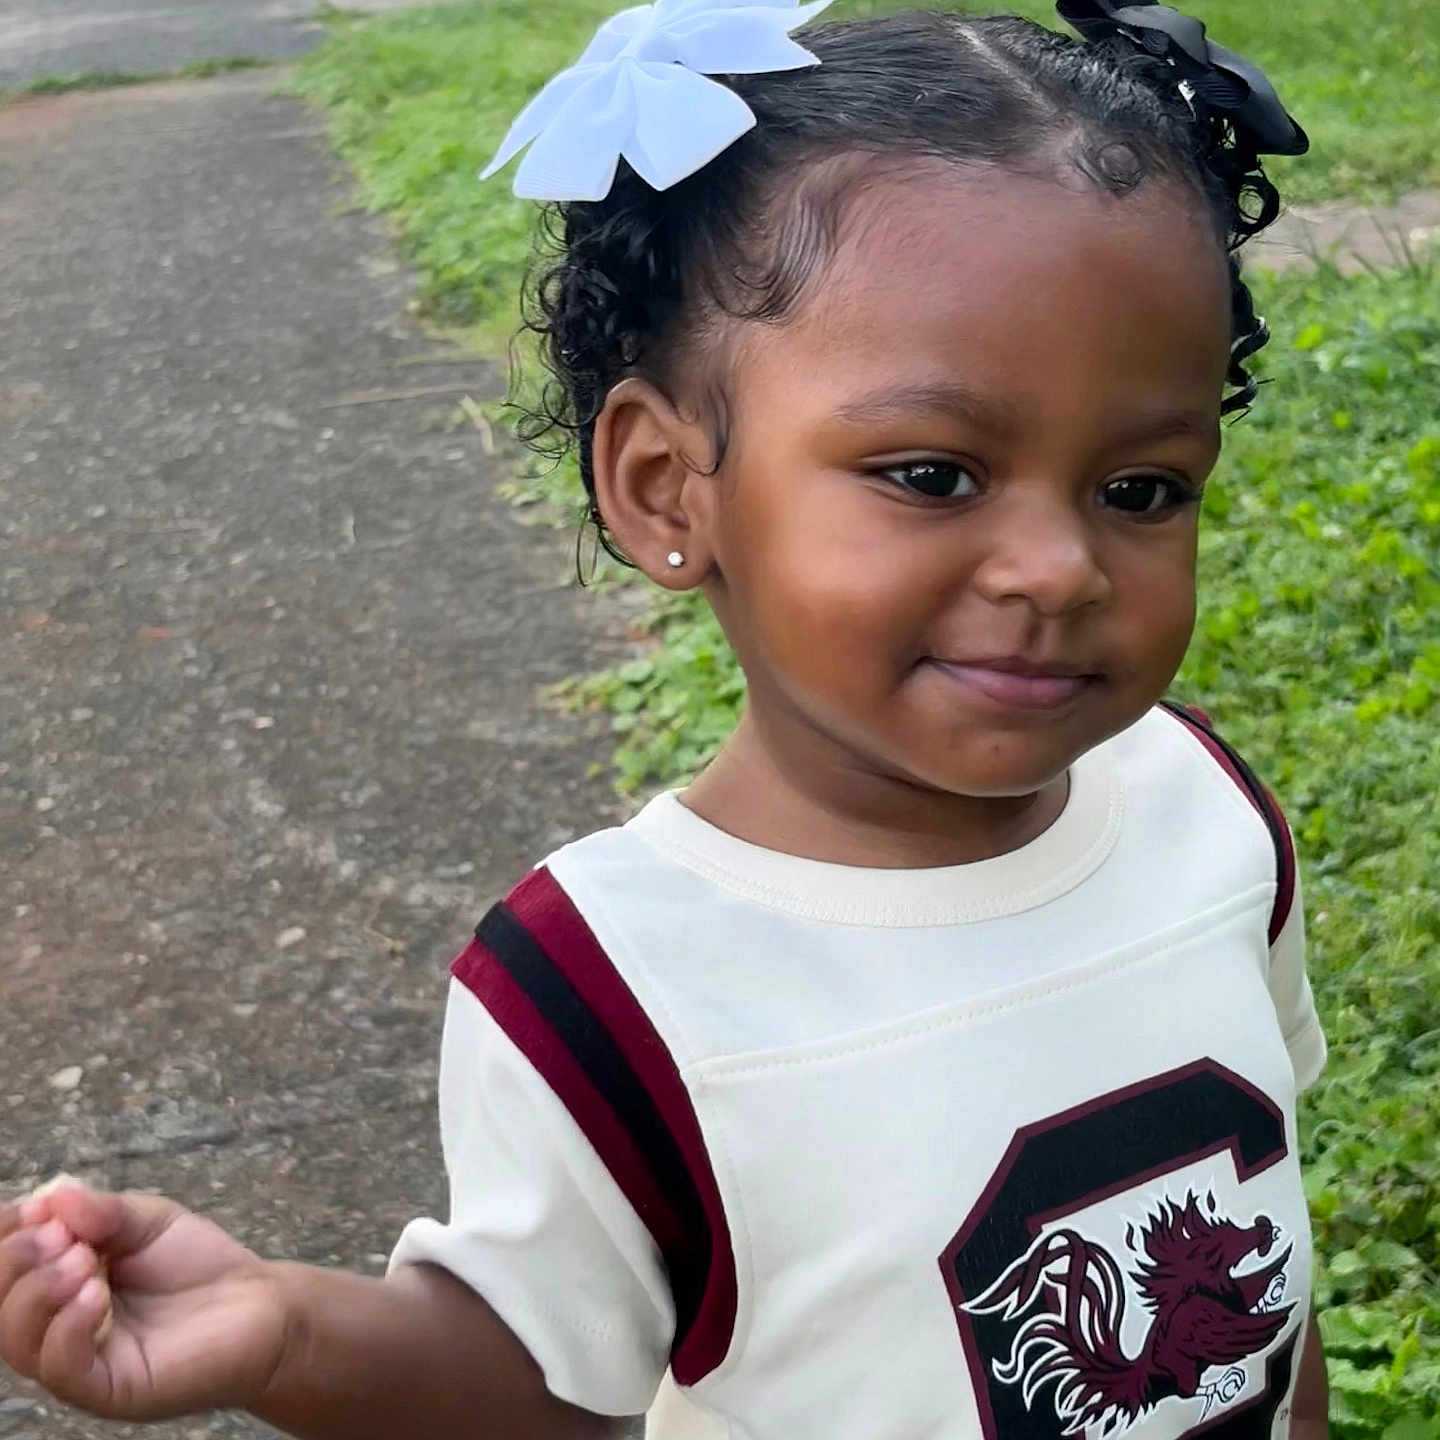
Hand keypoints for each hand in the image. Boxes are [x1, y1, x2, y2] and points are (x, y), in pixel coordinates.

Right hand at [0, 1179, 288, 1420]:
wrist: (260, 1303)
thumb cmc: (199, 1264)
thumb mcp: (148, 1221)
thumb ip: (101, 1210)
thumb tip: (50, 1194)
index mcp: (59, 1283)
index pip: (5, 1269)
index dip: (7, 1235)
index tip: (36, 1207)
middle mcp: (57, 1327)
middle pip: (1, 1306)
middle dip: (18, 1260)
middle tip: (59, 1234)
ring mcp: (81, 1362)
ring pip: (19, 1340)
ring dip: (39, 1291)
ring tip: (84, 1259)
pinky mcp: (109, 1389)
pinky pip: (62, 1368)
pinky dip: (67, 1326)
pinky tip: (96, 1295)